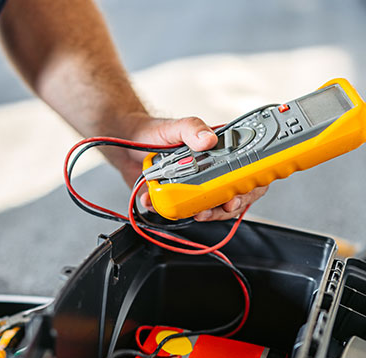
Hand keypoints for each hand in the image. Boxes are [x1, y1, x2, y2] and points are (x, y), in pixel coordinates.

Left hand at [112, 114, 267, 220]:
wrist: (126, 146)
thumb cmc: (154, 133)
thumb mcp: (175, 126)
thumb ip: (192, 129)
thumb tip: (209, 139)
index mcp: (220, 151)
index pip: (246, 172)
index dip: (247, 189)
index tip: (235, 198)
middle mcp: (212, 170)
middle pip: (233, 196)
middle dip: (225, 209)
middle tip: (210, 211)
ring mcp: (197, 185)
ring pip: (212, 208)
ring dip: (204, 215)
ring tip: (192, 213)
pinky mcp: (179, 197)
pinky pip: (182, 211)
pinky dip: (171, 212)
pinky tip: (158, 203)